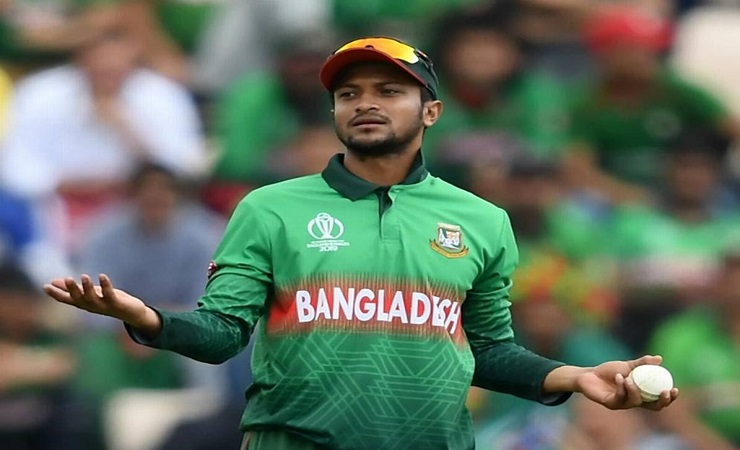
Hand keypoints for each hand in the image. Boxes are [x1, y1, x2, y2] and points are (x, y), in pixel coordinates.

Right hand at [43, 274, 160, 335]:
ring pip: (93, 298)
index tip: (45, 286)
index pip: (67, 300)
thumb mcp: (90, 293)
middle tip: (66, 278)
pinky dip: (105, 285)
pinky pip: (109, 295)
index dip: (56, 294)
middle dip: (72, 289)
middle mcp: (91, 307)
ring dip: (88, 287)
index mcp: (84, 304)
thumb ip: (74, 288)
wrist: (132, 313)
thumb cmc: (108, 301)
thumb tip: (55, 281)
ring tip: (84, 276)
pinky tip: (102, 276)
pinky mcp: (116, 304)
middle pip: (78, 299)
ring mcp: (103, 306)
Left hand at [576, 355, 678, 410]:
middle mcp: (634, 402)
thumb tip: (659, 358)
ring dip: (635, 389)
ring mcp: (623, 404)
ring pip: (636, 401)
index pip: (659, 400)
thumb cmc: (609, 371)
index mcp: (641, 394)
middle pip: (653, 407)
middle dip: (661, 401)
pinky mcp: (610, 404)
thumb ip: (642, 363)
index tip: (675, 389)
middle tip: (664, 391)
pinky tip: (618, 377)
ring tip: (628, 377)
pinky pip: (620, 397)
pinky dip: (622, 386)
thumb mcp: (627, 365)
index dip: (669, 398)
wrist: (588, 374)